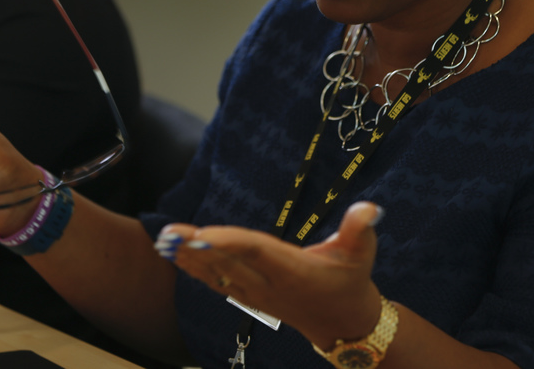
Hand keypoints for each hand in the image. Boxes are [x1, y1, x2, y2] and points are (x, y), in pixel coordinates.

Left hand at [158, 201, 384, 348]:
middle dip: (196, 247)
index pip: (255, 252)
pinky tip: (176, 257)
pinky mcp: (251, 297)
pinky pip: (218, 283)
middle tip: (168, 233)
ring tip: (164, 242)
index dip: (228, 242)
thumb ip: (360, 229)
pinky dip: (196, 270)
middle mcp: (269, 284)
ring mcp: (257, 294)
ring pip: (217, 274)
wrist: (344, 324)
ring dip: (189, 258)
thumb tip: (369, 209)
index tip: (202, 234)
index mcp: (292, 270)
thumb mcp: (362, 253)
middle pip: (227, 262)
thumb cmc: (352, 282)